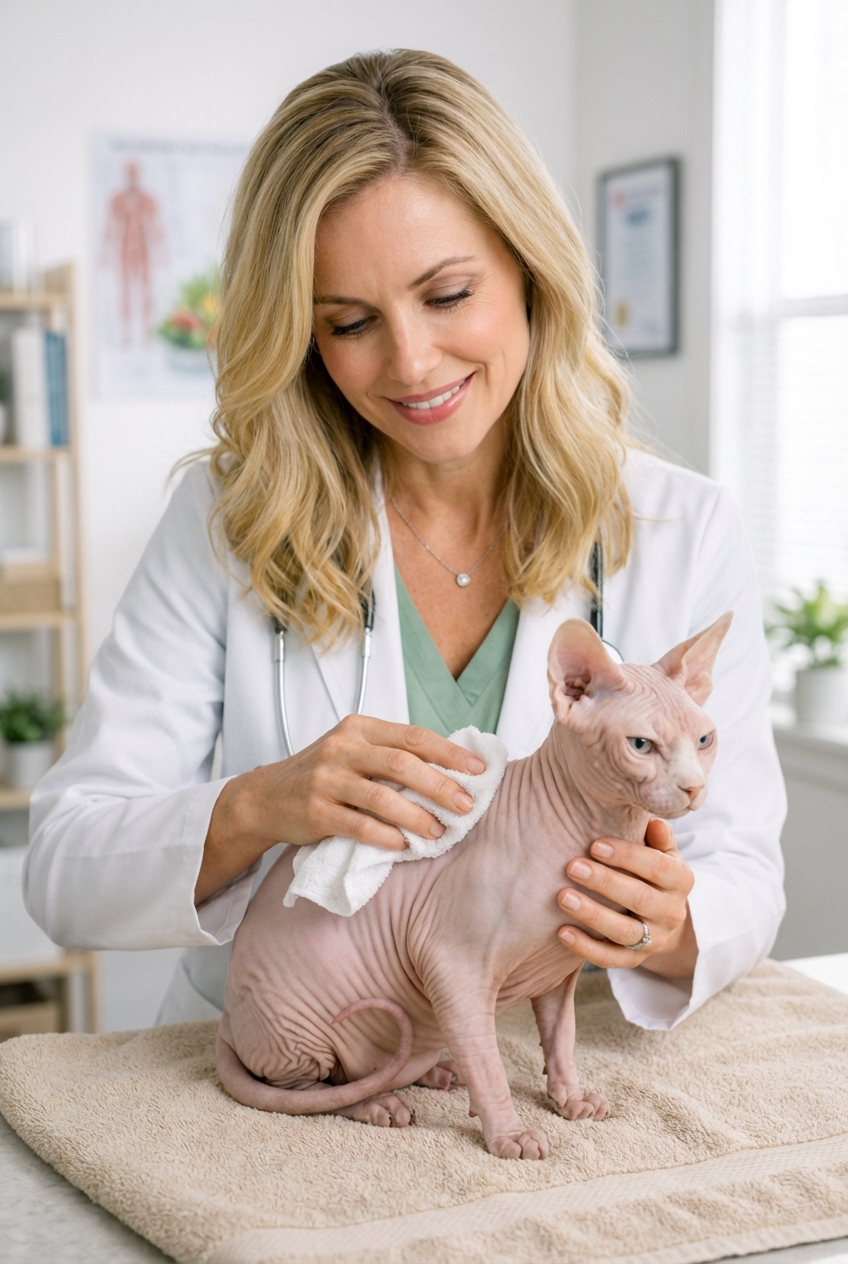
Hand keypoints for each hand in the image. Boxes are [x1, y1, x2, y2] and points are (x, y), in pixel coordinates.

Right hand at [196, 716, 483, 904]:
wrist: (265, 797)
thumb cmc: (324, 773)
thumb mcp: (353, 749)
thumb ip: (391, 752)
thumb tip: (453, 768)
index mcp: (359, 727)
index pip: (414, 736)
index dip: (450, 753)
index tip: (479, 770)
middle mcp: (342, 748)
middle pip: (403, 764)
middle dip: (441, 786)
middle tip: (467, 807)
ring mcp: (326, 779)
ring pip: (383, 797)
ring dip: (417, 817)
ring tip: (440, 832)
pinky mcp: (314, 811)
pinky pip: (359, 826)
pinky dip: (386, 837)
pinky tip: (404, 845)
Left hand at [556, 819, 697, 978]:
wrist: (663, 918)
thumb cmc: (651, 872)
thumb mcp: (661, 852)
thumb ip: (657, 836)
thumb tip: (653, 822)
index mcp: (680, 880)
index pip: (657, 867)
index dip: (626, 856)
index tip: (594, 845)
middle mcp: (672, 912)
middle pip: (640, 898)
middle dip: (604, 882)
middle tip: (572, 867)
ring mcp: (655, 939)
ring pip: (625, 931)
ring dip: (592, 915)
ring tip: (563, 897)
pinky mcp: (635, 960)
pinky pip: (612, 959)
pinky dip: (586, 949)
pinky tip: (562, 932)